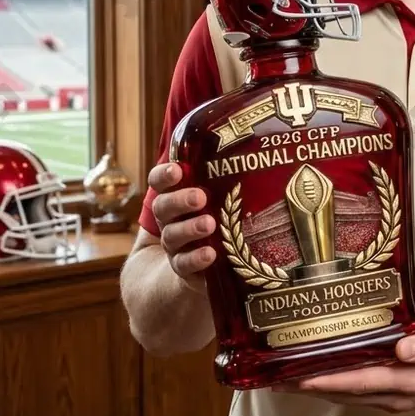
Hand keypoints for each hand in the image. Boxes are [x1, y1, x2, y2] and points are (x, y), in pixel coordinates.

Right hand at [148, 161, 214, 292]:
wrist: (194, 264)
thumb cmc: (212, 217)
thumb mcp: (215, 197)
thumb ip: (224, 177)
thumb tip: (255, 148)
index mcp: (173, 196)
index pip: (159, 181)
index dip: (164, 175)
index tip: (178, 170)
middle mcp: (169, 219)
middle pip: (163, 206)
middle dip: (180, 200)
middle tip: (200, 197)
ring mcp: (174, 244)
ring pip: (172, 234)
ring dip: (190, 228)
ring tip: (209, 224)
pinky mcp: (183, 267)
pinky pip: (184, 263)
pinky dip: (196, 258)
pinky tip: (210, 254)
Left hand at [274, 322, 414, 412]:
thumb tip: (401, 351)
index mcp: (408, 381)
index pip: (360, 381)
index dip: (330, 381)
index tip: (302, 377)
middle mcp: (395, 395)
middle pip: (346, 393)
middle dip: (311, 388)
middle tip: (277, 381)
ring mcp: (393, 399)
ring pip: (348, 397)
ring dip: (318, 391)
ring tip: (287, 382)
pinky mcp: (392, 396)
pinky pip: (357, 395)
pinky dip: (334, 389)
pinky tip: (320, 380)